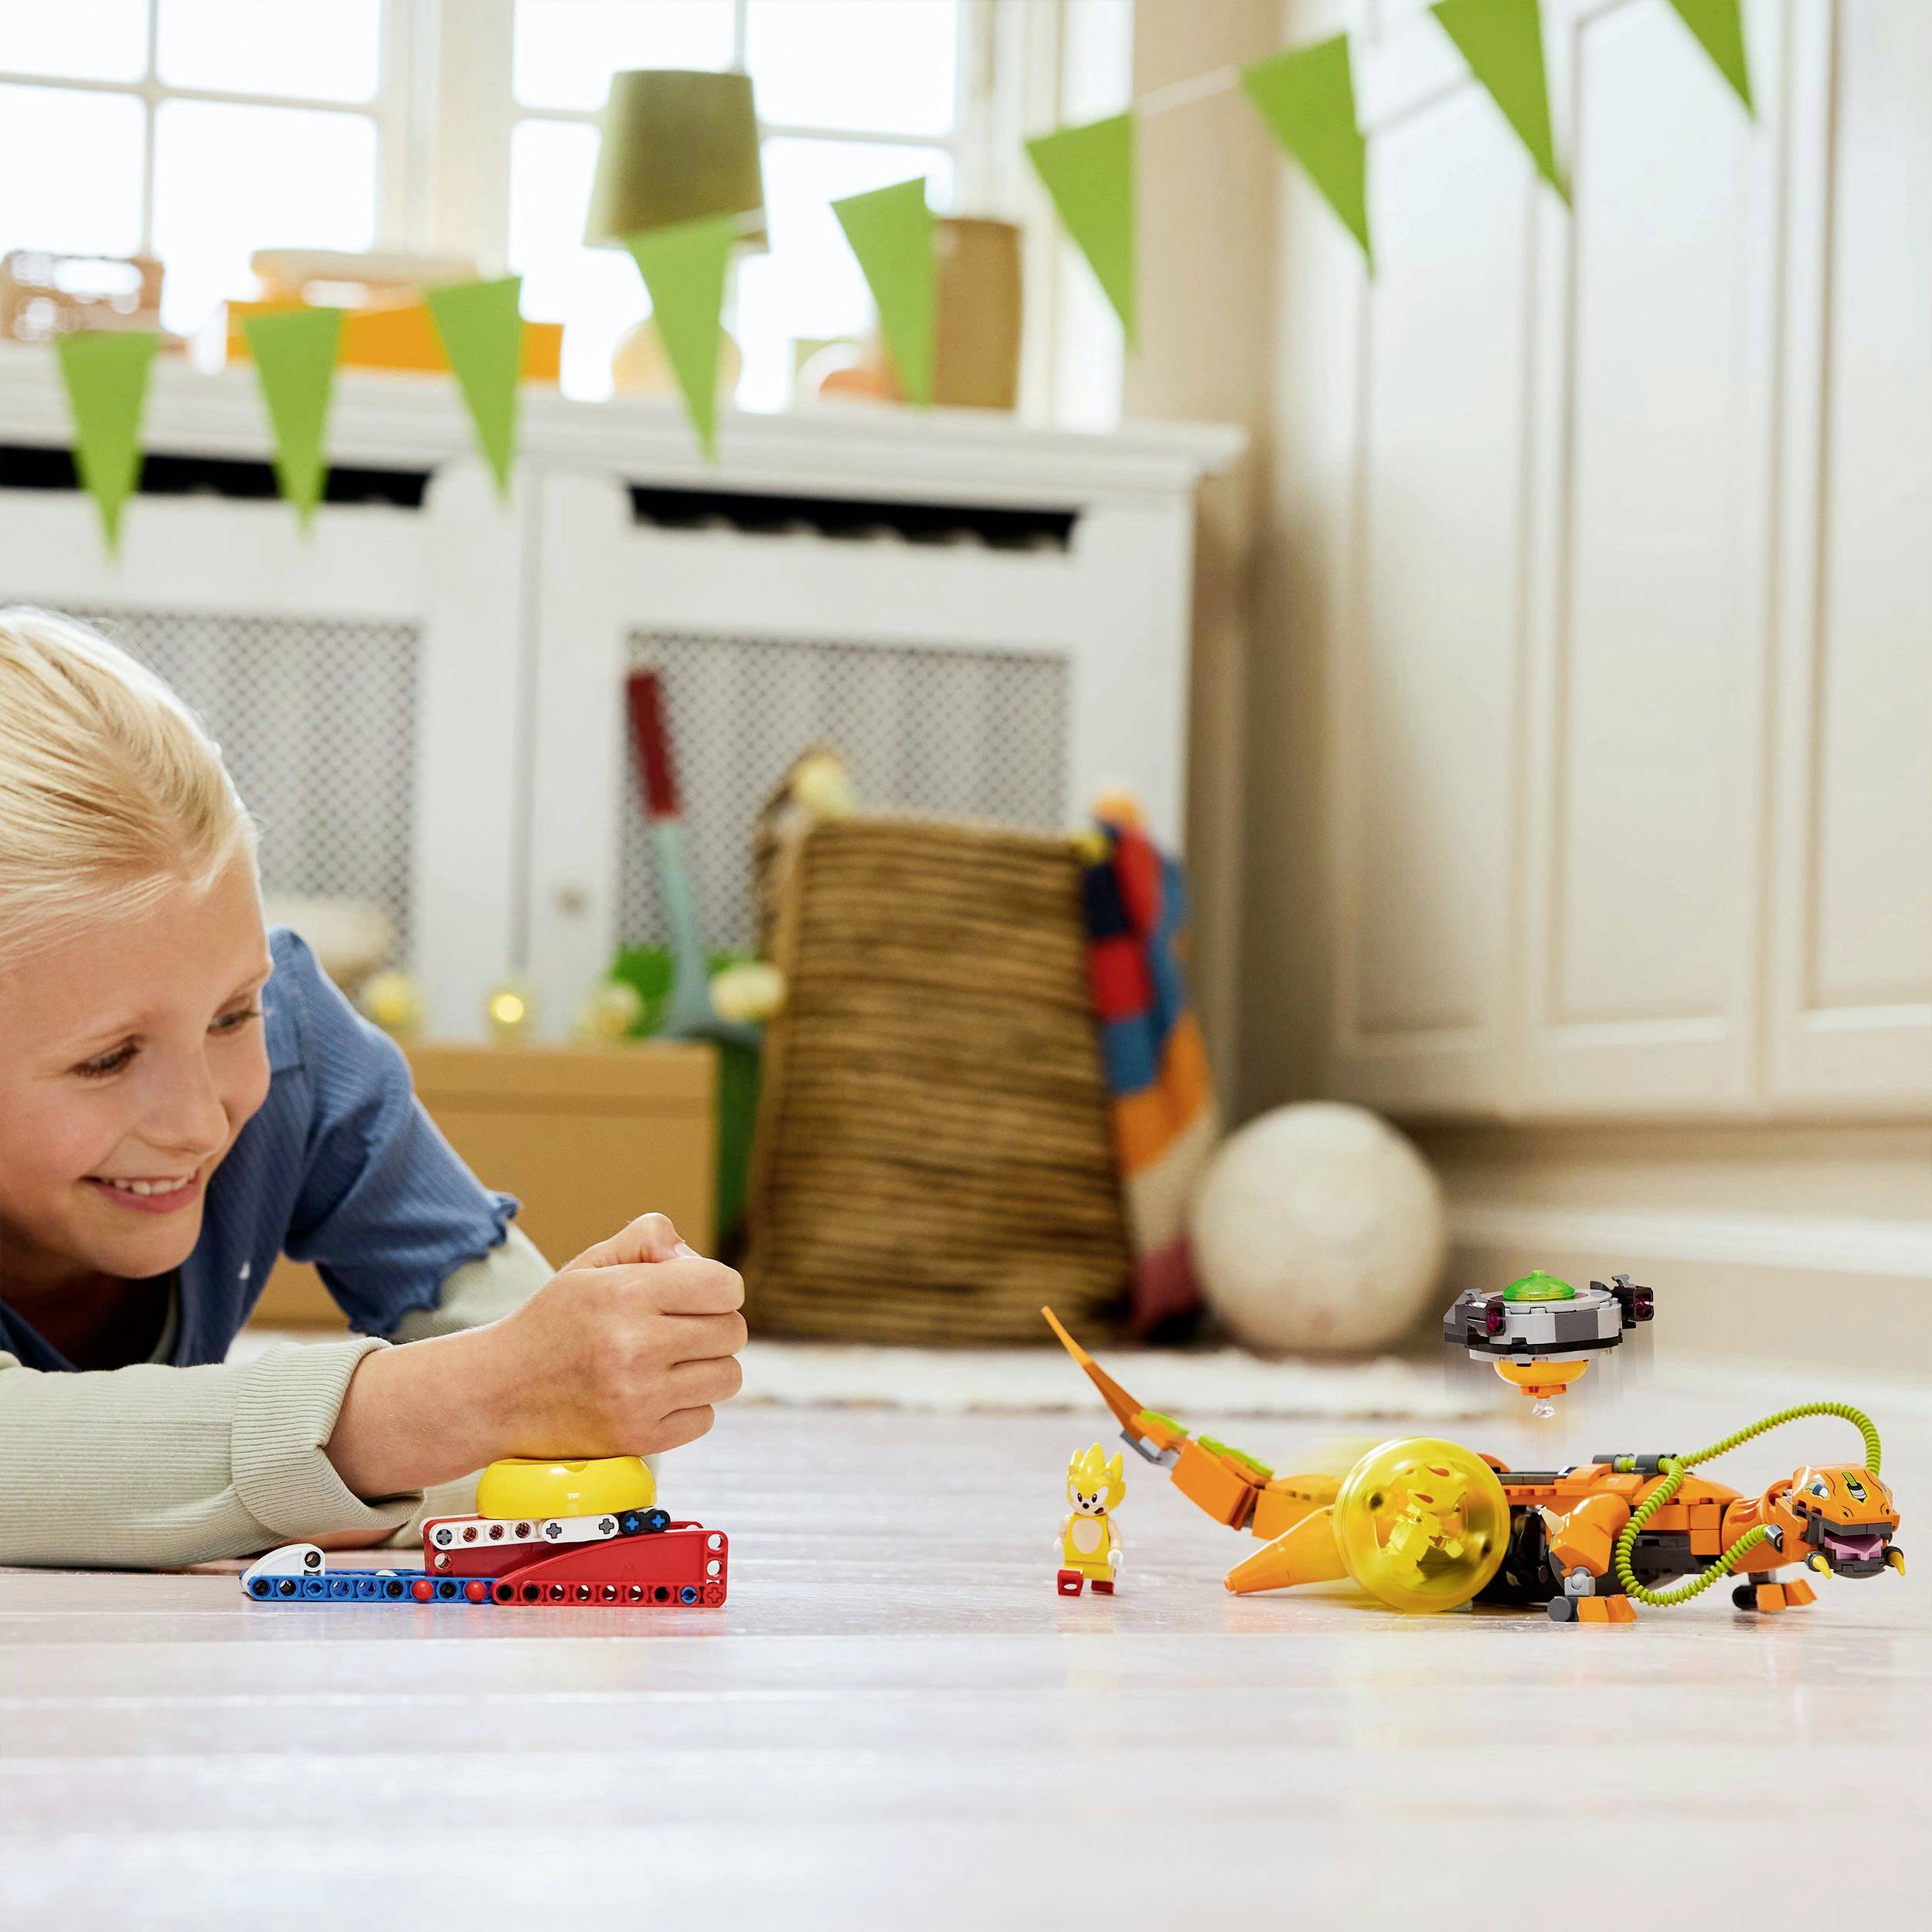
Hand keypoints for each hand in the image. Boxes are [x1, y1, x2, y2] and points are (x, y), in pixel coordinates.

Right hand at [326, 1214, 745, 1498]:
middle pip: (733, 1332)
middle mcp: (636, 1348)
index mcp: (626, 1295)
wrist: (498, 1393)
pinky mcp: (640, 1440)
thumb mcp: (590, 1265)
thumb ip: (647, 1238)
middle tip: (679, 1328)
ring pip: (728, 1377)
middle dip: (714, 1324)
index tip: (696, 1294)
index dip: (718, 1287)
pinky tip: (655, 1394)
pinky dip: (688, 1406)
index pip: (724, 1287)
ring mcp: (639, 1399)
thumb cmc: (554, 1323)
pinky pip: (705, 1418)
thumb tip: (692, 1256)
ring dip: (708, 1367)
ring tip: (670, 1361)